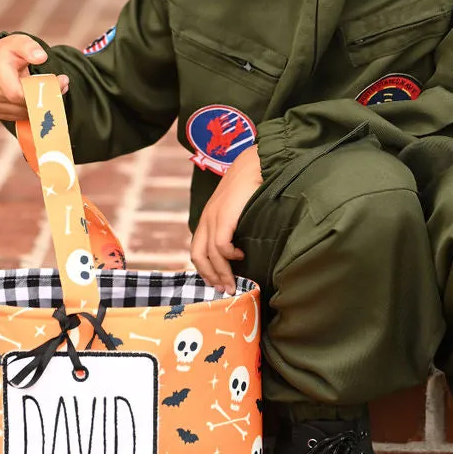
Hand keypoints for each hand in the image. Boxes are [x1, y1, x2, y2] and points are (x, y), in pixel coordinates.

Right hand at [0, 35, 69, 120]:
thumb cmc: (10, 51)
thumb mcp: (20, 42)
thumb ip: (30, 48)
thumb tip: (41, 57)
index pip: (18, 94)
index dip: (40, 93)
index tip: (61, 82)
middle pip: (24, 105)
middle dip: (47, 97)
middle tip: (64, 84)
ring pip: (26, 113)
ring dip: (44, 103)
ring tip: (56, 87)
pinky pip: (23, 116)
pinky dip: (36, 109)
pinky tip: (42, 96)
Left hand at [190, 144, 261, 293]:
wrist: (254, 162)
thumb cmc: (251, 186)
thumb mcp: (237, 210)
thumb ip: (234, 228)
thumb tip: (242, 251)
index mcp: (207, 218)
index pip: (197, 250)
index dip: (205, 270)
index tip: (216, 283)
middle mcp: (207, 219)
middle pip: (198, 256)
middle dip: (210, 277)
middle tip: (224, 291)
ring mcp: (214, 217)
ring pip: (210, 255)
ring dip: (221, 273)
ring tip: (232, 285)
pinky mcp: (224, 216)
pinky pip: (221, 245)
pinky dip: (229, 256)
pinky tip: (240, 256)